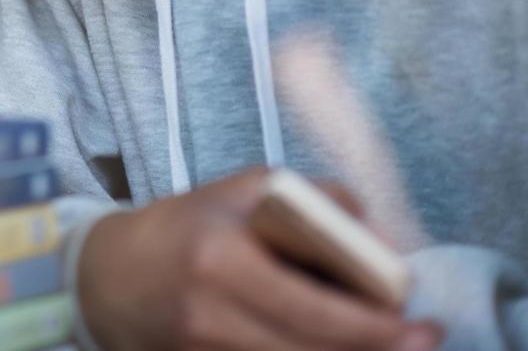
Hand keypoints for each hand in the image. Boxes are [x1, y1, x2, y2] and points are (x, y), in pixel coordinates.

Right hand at [77, 168, 443, 349]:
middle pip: (317, 350)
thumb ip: (314, 201)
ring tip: (384, 342)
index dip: (376, 325)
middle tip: (423, 339)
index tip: (416, 319)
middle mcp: (211, 312)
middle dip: (378, 348)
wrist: (105, 277)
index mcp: (220, 256)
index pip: (315, 309)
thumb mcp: (242, 192)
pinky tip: (334, 348)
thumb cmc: (181, 227)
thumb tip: (380, 236)